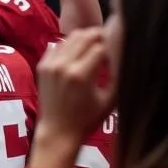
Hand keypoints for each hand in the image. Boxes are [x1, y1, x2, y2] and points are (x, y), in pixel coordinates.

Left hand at [34, 30, 115, 162]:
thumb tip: (125, 52)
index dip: (112, 45)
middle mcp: (63, 66)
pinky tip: (78, 55)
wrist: (57, 131)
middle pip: (86, 35)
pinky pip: (58, 45)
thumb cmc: (88, 118)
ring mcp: (50, 65)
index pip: (101, 45)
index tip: (118, 50)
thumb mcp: (110, 98)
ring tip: (95, 48)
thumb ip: (118, 73)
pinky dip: (70, 45)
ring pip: (71, 37)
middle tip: (108, 43)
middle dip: (100, 36)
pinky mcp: (42, 67)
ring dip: (85, 38)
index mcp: (81, 75)